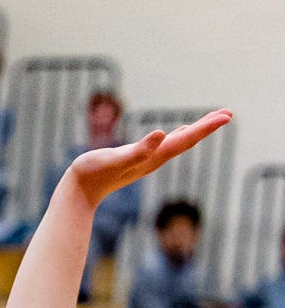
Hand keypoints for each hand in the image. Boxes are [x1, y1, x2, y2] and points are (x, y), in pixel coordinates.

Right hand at [67, 109, 231, 210]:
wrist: (79, 193)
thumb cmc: (93, 174)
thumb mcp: (115, 158)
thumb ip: (139, 150)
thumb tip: (163, 135)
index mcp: (153, 157)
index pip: (186, 139)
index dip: (206, 127)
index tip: (226, 116)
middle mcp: (154, 159)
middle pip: (187, 141)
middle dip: (207, 127)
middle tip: (228, 113)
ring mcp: (146, 161)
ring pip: (178, 143)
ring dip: (195, 131)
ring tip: (211, 121)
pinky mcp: (137, 161)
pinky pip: (164, 146)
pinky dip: (176, 136)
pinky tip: (177, 132)